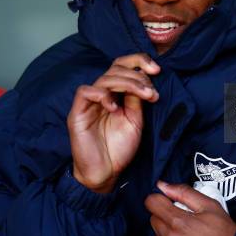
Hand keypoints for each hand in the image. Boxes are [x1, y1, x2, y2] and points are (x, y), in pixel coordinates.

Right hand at [67, 53, 160, 192]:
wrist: (106, 173)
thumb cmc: (119, 149)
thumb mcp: (136, 120)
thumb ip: (137, 100)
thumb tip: (145, 78)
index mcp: (115, 93)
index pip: (123, 66)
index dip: (139, 62)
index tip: (157, 70)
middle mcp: (102, 94)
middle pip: (115, 68)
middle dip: (137, 75)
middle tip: (151, 91)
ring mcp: (89, 102)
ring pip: (104, 78)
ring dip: (127, 83)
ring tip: (143, 96)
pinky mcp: (78, 113)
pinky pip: (85, 92)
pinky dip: (102, 95)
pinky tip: (115, 107)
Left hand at [145, 181, 235, 235]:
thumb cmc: (223, 232)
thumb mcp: (208, 205)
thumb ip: (184, 192)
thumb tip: (164, 185)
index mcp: (178, 222)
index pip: (151, 202)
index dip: (160, 197)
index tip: (169, 200)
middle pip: (154, 217)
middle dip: (165, 213)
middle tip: (183, 216)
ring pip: (156, 232)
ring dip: (166, 229)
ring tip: (184, 230)